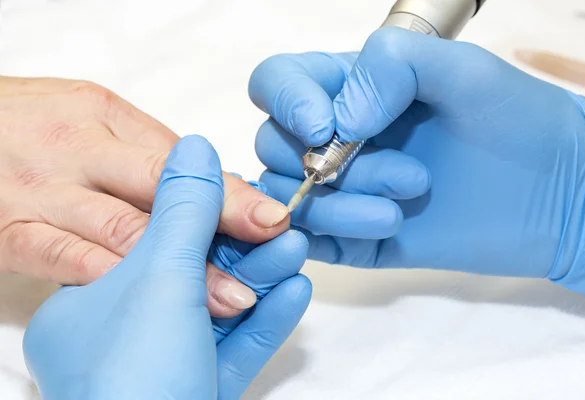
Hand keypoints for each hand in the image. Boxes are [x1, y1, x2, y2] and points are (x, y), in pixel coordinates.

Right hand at [0, 76, 290, 315]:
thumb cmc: (26, 128)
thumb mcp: (91, 123)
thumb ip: (146, 153)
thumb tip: (212, 184)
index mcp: (103, 116)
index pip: (180, 159)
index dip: (227, 191)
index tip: (272, 216)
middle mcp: (78, 150)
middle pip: (161, 185)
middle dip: (221, 214)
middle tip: (271, 238)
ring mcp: (44, 192)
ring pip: (124, 229)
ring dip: (182, 267)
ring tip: (232, 294)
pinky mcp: (9, 232)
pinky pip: (65, 256)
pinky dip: (114, 278)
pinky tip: (152, 301)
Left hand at [23, 135, 311, 399]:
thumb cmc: (135, 381)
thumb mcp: (159, 280)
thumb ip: (182, 211)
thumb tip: (196, 146)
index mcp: (88, 305)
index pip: (156, 240)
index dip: (205, 214)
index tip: (245, 195)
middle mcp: (122, 337)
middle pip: (196, 276)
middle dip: (246, 249)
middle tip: (284, 223)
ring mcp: (164, 367)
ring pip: (222, 312)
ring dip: (263, 281)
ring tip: (297, 251)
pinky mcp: (198, 392)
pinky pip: (234, 351)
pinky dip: (266, 323)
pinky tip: (296, 295)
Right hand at [248, 27, 584, 297]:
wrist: (557, 195)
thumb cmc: (519, 121)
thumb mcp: (465, 70)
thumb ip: (394, 65)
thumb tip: (338, 119)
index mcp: (352, 87)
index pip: (277, 83)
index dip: (285, 101)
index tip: (323, 124)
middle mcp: (337, 136)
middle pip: (272, 145)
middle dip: (328, 162)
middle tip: (404, 170)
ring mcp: (345, 190)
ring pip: (288, 197)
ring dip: (339, 203)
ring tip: (405, 204)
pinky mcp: (356, 236)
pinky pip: (314, 241)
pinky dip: (338, 234)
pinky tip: (389, 226)